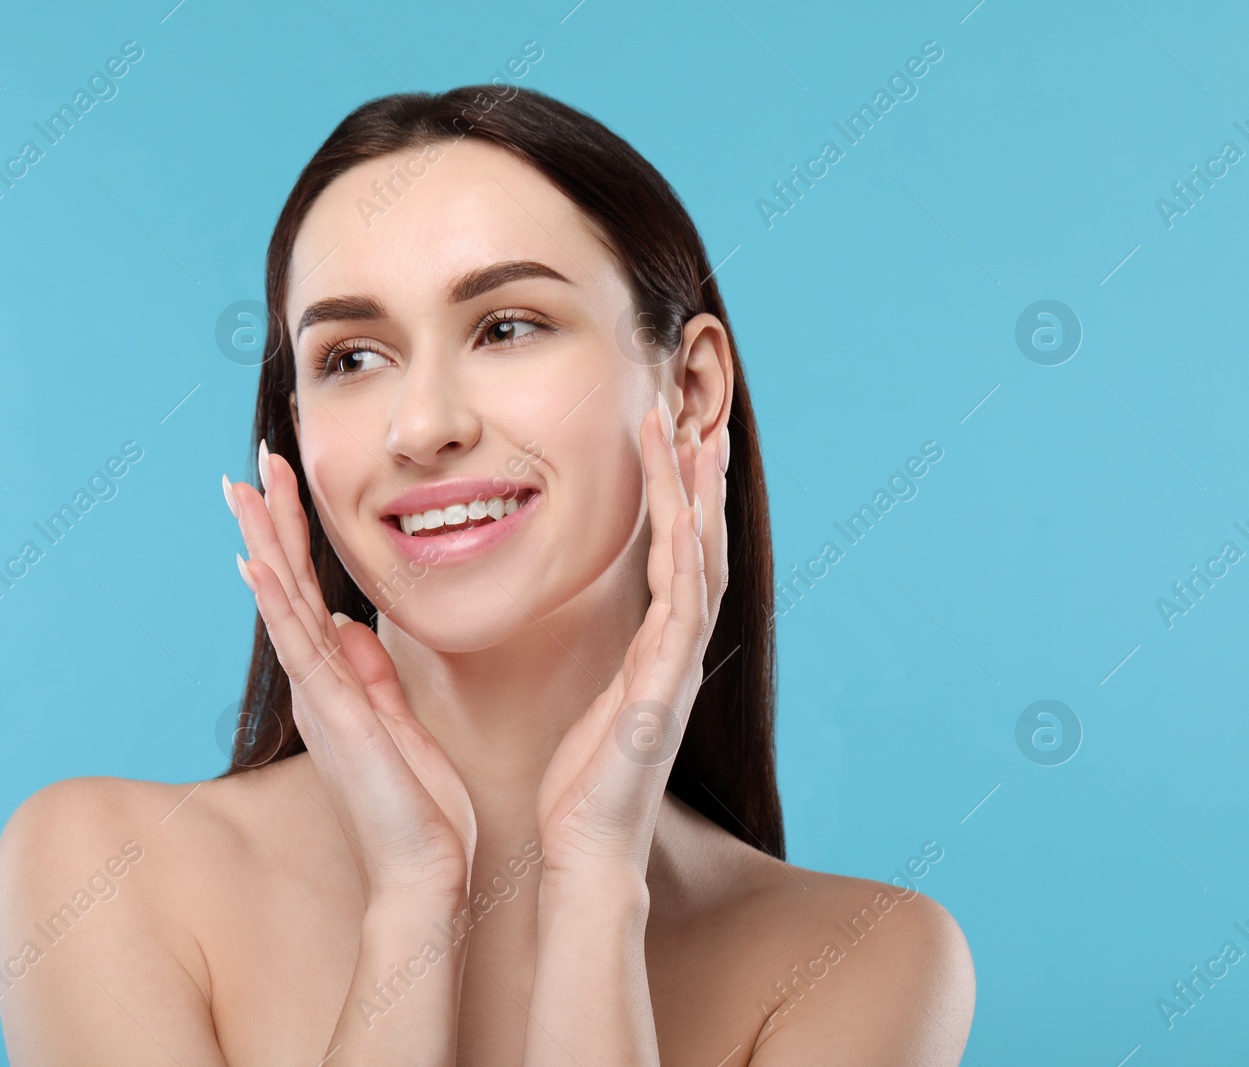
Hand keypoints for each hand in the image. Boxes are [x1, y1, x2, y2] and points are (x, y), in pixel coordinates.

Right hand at [225, 441, 476, 903]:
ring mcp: (320, 698)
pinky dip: (277, 602)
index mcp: (336, 683)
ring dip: (264, 542)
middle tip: (249, 463)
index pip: (312, 595)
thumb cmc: (419, 808)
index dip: (295, 539)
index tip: (282, 485)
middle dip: (270, 522)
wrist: (426, 871)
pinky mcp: (333, 715)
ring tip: (242, 489)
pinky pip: (300, 648)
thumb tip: (353, 627)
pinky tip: (256, 561)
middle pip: (288, 587)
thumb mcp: (401, 724)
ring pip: (284, 604)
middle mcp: (318, 684)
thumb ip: (374, 675)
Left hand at [533, 394, 728, 883]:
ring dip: (699, 500)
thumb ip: (596, 660)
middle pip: (700, 548)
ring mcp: (677, 671)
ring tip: (697, 437)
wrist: (582, 851)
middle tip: (698, 413)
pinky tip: (687, 517)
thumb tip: (570, 619)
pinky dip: (689, 561)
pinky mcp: (665, 694)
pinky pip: (684, 614)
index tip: (669, 439)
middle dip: (700, 480)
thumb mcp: (583, 703)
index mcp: (654, 652)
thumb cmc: (578, 785)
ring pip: (700, 566)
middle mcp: (675, 654)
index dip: (676, 498)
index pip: (673, 558)